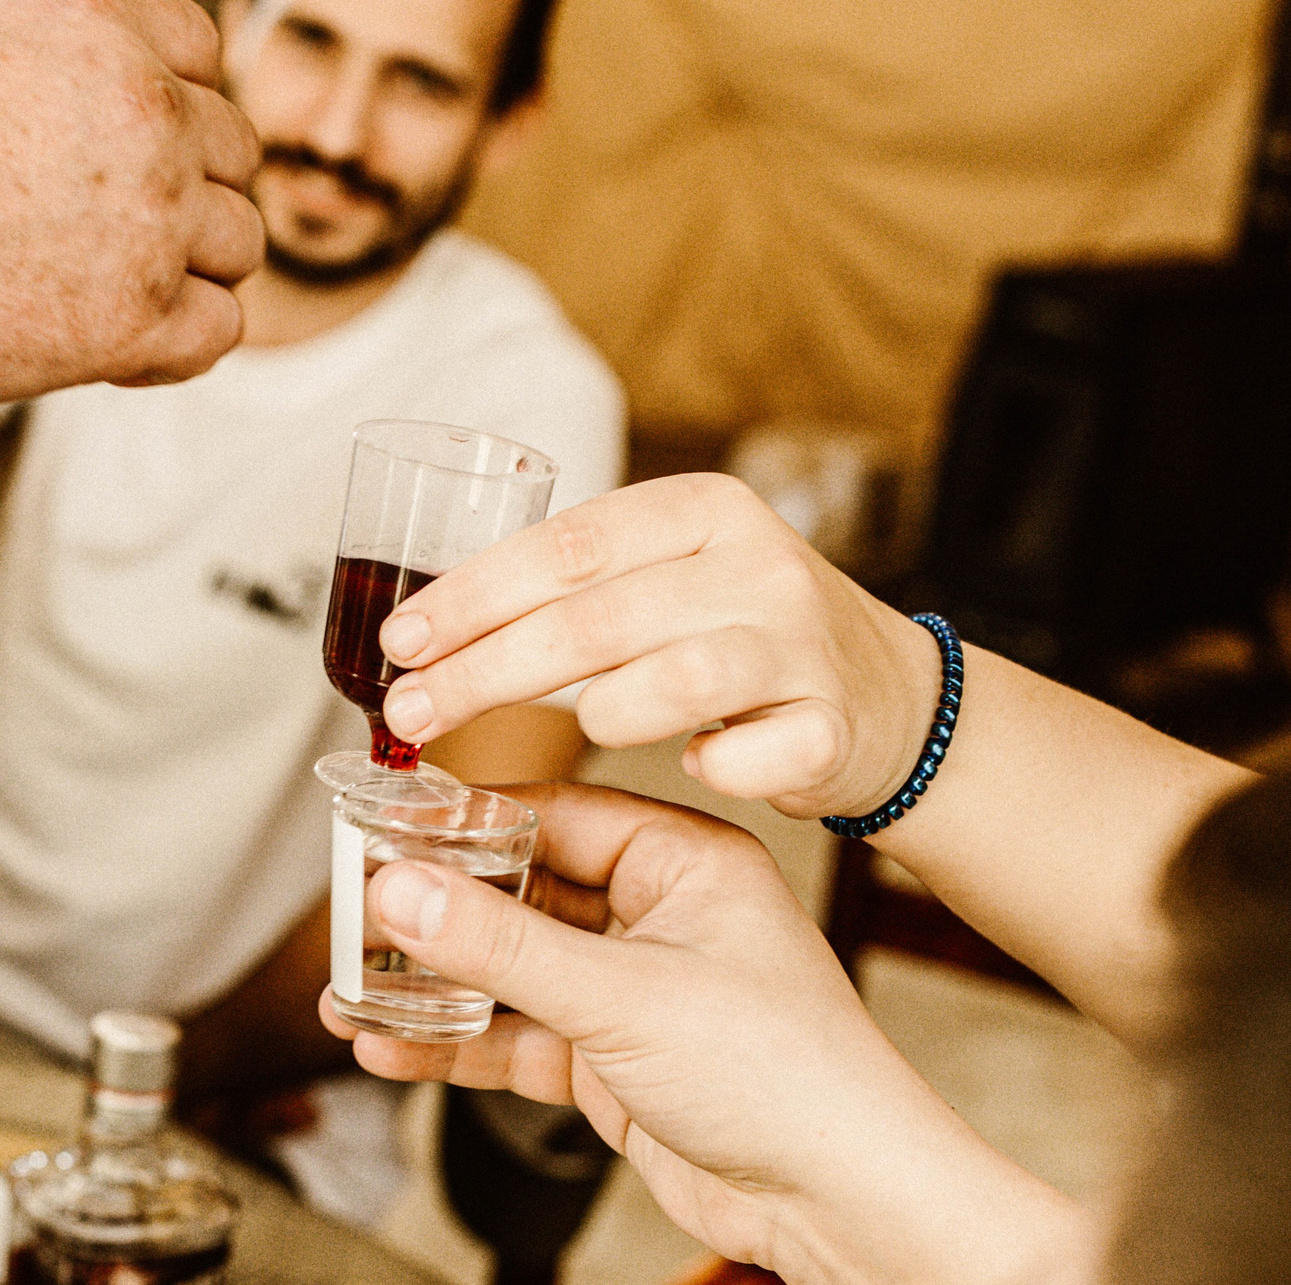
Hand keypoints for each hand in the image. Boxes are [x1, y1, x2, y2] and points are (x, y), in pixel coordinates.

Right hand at [0, 0, 261, 405]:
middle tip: (108, 236)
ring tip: (105, 296)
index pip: (197, 48)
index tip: (123, 150)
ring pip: (239, 245)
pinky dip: (175, 346)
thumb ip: (31, 74)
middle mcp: (144, 106)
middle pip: (232, 151)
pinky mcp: (140, 317)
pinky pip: (216, 331)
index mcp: (97, 21)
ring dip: (187, 272)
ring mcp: (155, 215)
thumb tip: (45, 118)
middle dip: (184, 193)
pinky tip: (114, 351)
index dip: (169, 105)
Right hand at [319, 784, 983, 1268]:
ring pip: (510, 974)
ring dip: (434, 987)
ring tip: (350, 991)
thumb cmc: (785, 1075)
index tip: (380, 830)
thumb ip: (501, 945)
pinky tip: (390, 1046)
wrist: (837, 1199)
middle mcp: (658, 916)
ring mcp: (634, 992)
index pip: (550, 815)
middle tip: (350, 916)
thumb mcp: (622, 997)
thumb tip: (401, 891)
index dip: (461, 825)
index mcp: (683, 862)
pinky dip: (457, 1046)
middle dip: (434, 914)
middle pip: (518, 894)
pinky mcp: (615, 1062)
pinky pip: (518, 1039)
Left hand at [371, 474, 944, 820]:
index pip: (565, 546)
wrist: (889, 697)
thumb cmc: (741, 639)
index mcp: (701, 512)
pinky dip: (718, 766)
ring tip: (577, 735)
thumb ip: (573, 592)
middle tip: (413, 714)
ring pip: (678, 679)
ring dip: (603, 715)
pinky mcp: (835, 725)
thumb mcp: (668, 581)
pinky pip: (758, 755)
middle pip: (597, 619)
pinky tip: (698, 766)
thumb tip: (423, 637)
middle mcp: (755, 565)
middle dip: (488, 670)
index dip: (473, 595)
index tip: (401, 641)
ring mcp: (802, 645)